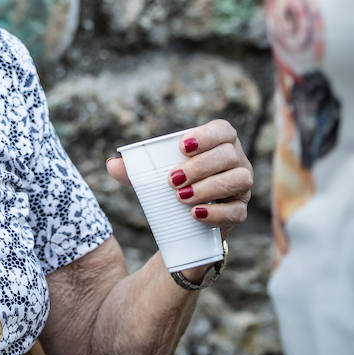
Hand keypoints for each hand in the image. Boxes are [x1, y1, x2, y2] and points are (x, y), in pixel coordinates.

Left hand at [106, 118, 252, 239]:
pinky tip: (196, 214)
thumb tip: (112, 165)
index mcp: (219, 143)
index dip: (207, 135)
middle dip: (201, 166)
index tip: (182, 147)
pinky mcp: (239, 211)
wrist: (184, 224)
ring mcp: (242, 187)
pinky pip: (237, 211)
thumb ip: (133, 169)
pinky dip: (216, 212)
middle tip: (173, 180)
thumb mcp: (153, 176)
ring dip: (209, 187)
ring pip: (239, 180)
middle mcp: (236, 161)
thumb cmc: (172, 187)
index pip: (223, 130)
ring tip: (181, 197)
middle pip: (229, 155)